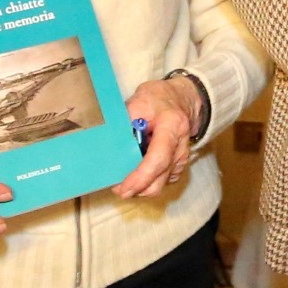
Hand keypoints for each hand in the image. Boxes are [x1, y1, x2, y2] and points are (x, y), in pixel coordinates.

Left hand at [115, 75, 205, 199]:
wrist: (182, 99)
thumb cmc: (158, 99)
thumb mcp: (138, 101)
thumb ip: (123, 123)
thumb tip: (105, 144)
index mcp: (172, 126)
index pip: (158, 158)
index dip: (140, 177)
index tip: (123, 187)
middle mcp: (180, 146)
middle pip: (160, 179)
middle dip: (137, 189)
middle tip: (117, 186)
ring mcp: (182, 158)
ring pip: (160, 184)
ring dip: (141, 186)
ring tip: (125, 176)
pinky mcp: (179, 166)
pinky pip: (162, 182)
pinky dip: (148, 182)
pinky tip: (138, 170)